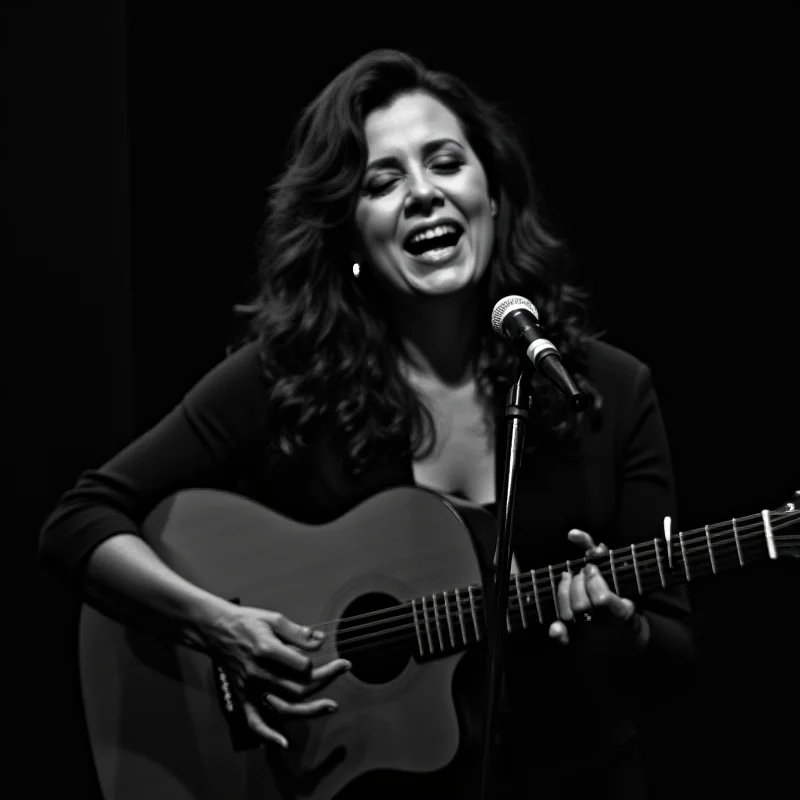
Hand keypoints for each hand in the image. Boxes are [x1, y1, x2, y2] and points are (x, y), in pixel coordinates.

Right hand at [205, 603, 350, 748]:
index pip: (301, 665)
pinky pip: (255, 722)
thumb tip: (320, 642)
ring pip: (284, 707)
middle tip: (342, 668)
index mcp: (266, 650)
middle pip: (298, 688)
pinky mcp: (244, 697)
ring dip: (310, 710)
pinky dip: (268, 735)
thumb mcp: (274, 618)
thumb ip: (298, 632)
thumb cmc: (247, 622)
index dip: (316, 661)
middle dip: (325, 680)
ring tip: (331, 706)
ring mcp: (251, 688)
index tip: (326, 651)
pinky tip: (283, 742)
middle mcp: (258, 673)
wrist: (217, 630)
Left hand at [548, 529, 649, 649]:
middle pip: (581, 606)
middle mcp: (605, 629)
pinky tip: (555, 624)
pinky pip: (564, 640)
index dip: (593, 580)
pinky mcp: (578, 642)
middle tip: (581, 574)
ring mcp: (590, 636)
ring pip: (569, 616)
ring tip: (568, 579)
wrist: (627, 635)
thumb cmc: (620, 594)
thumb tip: (572, 534)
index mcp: (622, 614)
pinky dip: (557, 632)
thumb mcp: (614, 570)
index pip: (602, 600)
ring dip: (564, 592)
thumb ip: (595, 550)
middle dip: (578, 583)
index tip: (591, 568)